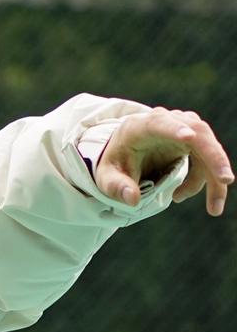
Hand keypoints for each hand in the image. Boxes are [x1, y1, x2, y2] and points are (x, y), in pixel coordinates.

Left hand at [97, 107, 232, 216]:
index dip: (175, 129)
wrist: (125, 152)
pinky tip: (179, 196)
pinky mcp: (194, 140)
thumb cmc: (116, 162)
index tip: (189, 136)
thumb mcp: (107, 177)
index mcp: (141, 126)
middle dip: (213, 157)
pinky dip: (205, 181)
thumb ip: (116, 187)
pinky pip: (206, 159)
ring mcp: (184, 128)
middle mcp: (167, 122)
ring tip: (214, 209)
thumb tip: (133, 200)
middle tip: (226, 179)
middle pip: (198, 133)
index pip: (160, 123)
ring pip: (209, 148)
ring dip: (215, 177)